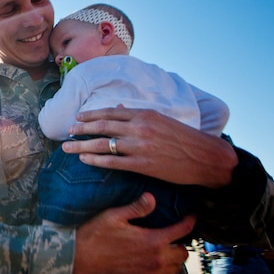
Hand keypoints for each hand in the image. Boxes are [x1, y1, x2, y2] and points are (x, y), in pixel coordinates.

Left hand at [62, 106, 235, 187]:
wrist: (206, 157)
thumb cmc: (185, 139)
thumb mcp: (162, 120)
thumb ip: (138, 115)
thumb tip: (117, 109)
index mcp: (144, 114)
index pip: (110, 112)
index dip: (91, 115)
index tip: (78, 118)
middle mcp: (139, 127)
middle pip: (102, 126)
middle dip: (82, 129)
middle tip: (68, 132)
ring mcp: (139, 146)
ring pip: (103, 144)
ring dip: (82, 145)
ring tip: (67, 147)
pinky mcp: (142, 164)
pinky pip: (112, 162)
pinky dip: (96, 160)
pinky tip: (84, 160)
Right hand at [72, 193, 192, 273]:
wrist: (80, 257)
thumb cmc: (95, 234)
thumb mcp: (115, 215)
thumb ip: (137, 208)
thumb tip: (152, 198)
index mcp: (153, 240)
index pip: (183, 230)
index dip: (190, 220)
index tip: (192, 215)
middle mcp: (156, 259)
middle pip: (183, 252)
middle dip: (181, 242)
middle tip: (173, 235)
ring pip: (176, 268)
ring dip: (175, 259)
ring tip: (166, 250)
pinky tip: (160, 268)